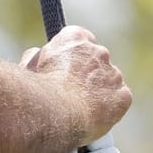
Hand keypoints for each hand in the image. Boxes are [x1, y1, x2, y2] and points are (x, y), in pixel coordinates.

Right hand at [19, 26, 131, 146]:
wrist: (56, 110)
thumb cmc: (39, 88)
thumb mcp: (30, 64)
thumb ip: (37, 55)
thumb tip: (36, 53)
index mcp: (75, 37)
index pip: (80, 39)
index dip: (73, 55)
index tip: (68, 66)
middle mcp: (98, 50)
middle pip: (97, 59)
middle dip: (88, 72)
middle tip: (74, 90)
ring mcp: (113, 73)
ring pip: (110, 80)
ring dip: (100, 90)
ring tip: (82, 107)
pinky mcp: (123, 95)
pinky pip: (120, 99)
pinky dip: (111, 107)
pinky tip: (96, 114)